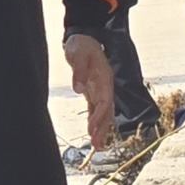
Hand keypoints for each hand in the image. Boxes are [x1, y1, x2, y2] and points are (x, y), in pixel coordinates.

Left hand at [64, 32, 114, 149]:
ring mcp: (100, 90)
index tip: (92, 128)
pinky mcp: (93, 91)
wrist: (83, 38)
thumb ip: (78, 70)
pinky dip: (94, 121)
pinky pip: (95, 109)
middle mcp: (105, 86)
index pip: (105, 101)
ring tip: (97, 146)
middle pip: (107, 111)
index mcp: (104, 78)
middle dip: (102, 128)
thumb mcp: (77, 53)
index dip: (100, 116)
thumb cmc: (81, 44)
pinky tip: (92, 133)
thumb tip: (78, 89)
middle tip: (98, 145)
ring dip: (100, 129)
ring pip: (103, 113)